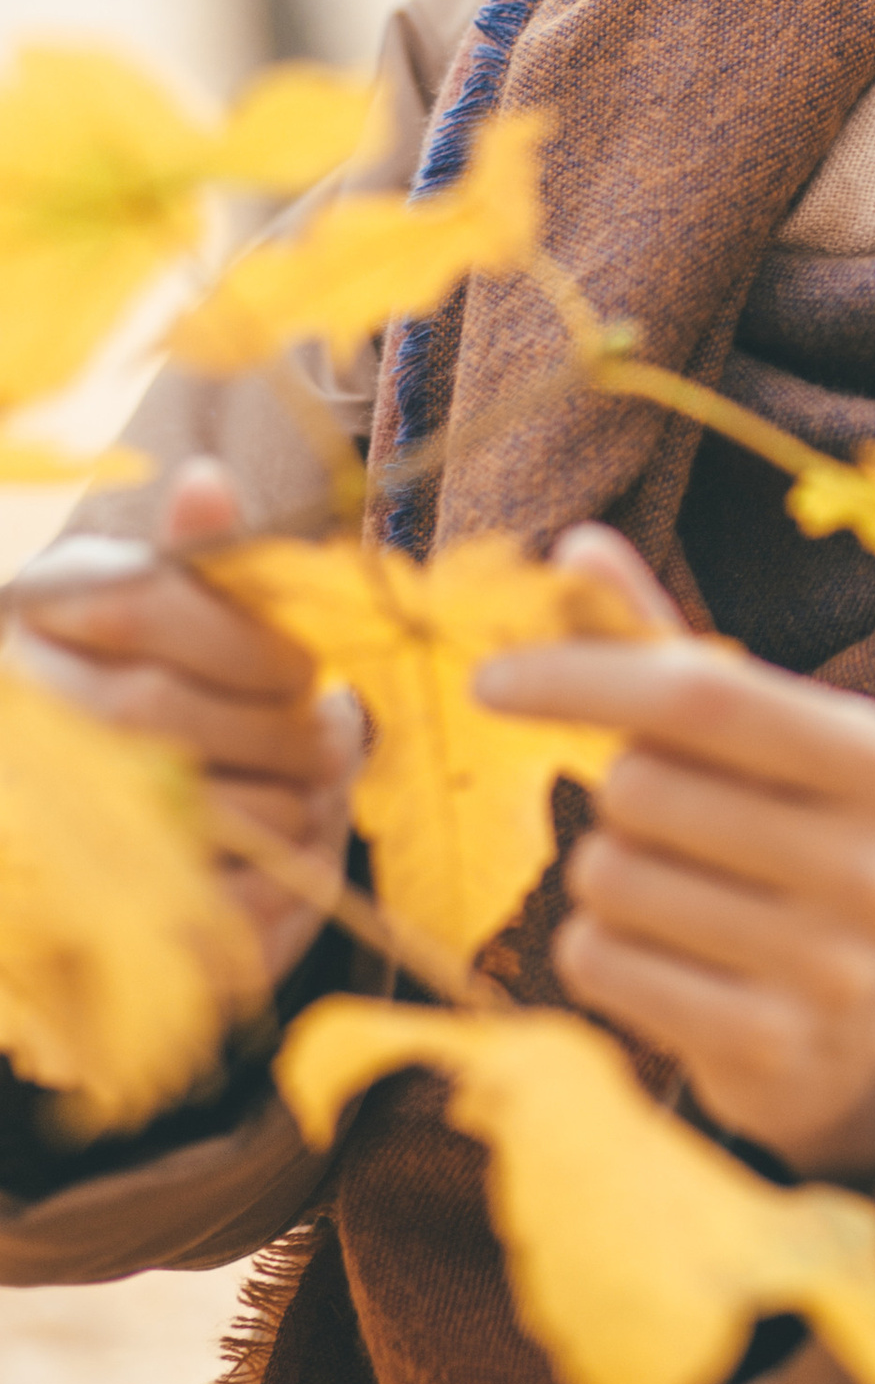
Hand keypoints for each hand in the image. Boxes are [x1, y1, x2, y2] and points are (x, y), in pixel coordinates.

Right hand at [2, 459, 361, 988]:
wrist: (89, 821)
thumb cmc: (149, 686)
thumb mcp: (166, 611)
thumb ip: (195, 559)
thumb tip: (206, 483)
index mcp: (35, 608)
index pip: (137, 604)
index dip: (246, 643)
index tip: (307, 673)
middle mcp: (12, 695)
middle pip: (150, 708)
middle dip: (270, 728)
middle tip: (333, 741)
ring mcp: (27, 805)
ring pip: (156, 799)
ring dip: (274, 803)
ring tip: (310, 794)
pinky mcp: (66, 900)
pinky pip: (171, 896)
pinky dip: (256, 885)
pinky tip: (285, 858)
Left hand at [477, 527, 874, 1184]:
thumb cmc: (796, 835)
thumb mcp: (765, 740)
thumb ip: (671, 648)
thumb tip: (576, 546)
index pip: (702, 695)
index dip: (581, 676)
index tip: (488, 680)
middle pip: (644, 789)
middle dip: (614, 794)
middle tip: (658, 816)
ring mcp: (833, 968)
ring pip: (612, 881)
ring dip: (604, 876)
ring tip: (669, 887)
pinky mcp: (771, 1049)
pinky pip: (603, 967)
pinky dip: (597, 950)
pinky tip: (659, 954)